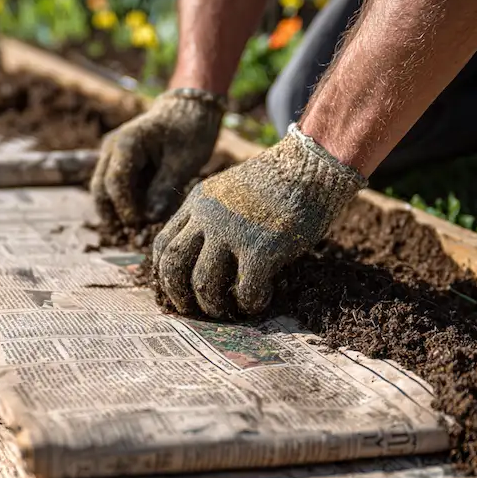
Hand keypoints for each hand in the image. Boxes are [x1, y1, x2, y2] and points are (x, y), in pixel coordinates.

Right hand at [90, 88, 224, 226]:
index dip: (125, 208)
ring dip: (119, 211)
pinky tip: (143, 218)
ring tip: (139, 231)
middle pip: (101, 188)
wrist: (190, 109)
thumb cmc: (190, 131)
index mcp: (126, 142)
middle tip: (135, 235)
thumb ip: (164, 189)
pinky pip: (116, 187)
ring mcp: (113, 154)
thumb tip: (149, 218)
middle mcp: (112, 147)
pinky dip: (126, 203)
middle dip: (115, 214)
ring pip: (105, 190)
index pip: (114, 182)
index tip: (140, 226)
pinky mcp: (120, 163)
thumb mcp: (184, 162)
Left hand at [153, 123, 366, 317]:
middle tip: (191, 310)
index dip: (164, 273)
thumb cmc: (279, 181)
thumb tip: (205, 258)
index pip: (163, 243)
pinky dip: (250, 303)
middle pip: (173, 265)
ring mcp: (232, 232)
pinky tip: (259, 301)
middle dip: (177, 295)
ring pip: (203, 283)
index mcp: (198, 202)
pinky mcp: (261, 249)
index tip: (176, 288)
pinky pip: (245, 290)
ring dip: (213, 306)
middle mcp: (208, 217)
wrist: (313, 165)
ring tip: (227, 312)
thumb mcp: (230, 191)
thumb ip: (212, 217)